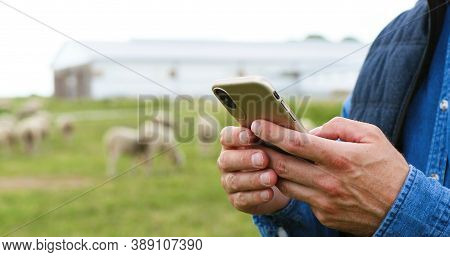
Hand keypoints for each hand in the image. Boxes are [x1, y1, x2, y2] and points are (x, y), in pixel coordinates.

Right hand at [217, 126, 289, 214]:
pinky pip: (242, 199)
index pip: (226, 136)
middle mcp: (226, 161)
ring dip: (253, 179)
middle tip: (264, 158)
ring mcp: (229, 181)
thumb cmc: (276, 153)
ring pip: (234, 181)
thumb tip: (283, 121)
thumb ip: (274, 132)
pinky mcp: (236, 199)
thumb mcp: (276, 142)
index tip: (251, 135)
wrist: (278, 181)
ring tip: (272, 177)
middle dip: (246, 159)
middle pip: (227, 160)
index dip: (237, 136)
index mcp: (233, 142)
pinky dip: (256, 196)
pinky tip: (270, 193)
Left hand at [251, 117, 408, 235]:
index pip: (296, 143)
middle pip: (282, 165)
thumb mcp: (371, 136)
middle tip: (252, 141)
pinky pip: (301, 198)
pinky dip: (295, 185)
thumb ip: (339, 127)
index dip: (273, 132)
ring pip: (285, 184)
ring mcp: (324, 201)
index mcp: (339, 158)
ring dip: (273, 170)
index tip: (257, 123)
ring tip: (268, 157)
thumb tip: (312, 131)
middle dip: (262, 151)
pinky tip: (296, 176)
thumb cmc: (387, 167)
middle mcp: (328, 181)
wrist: (404, 209)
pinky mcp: (323, 215)